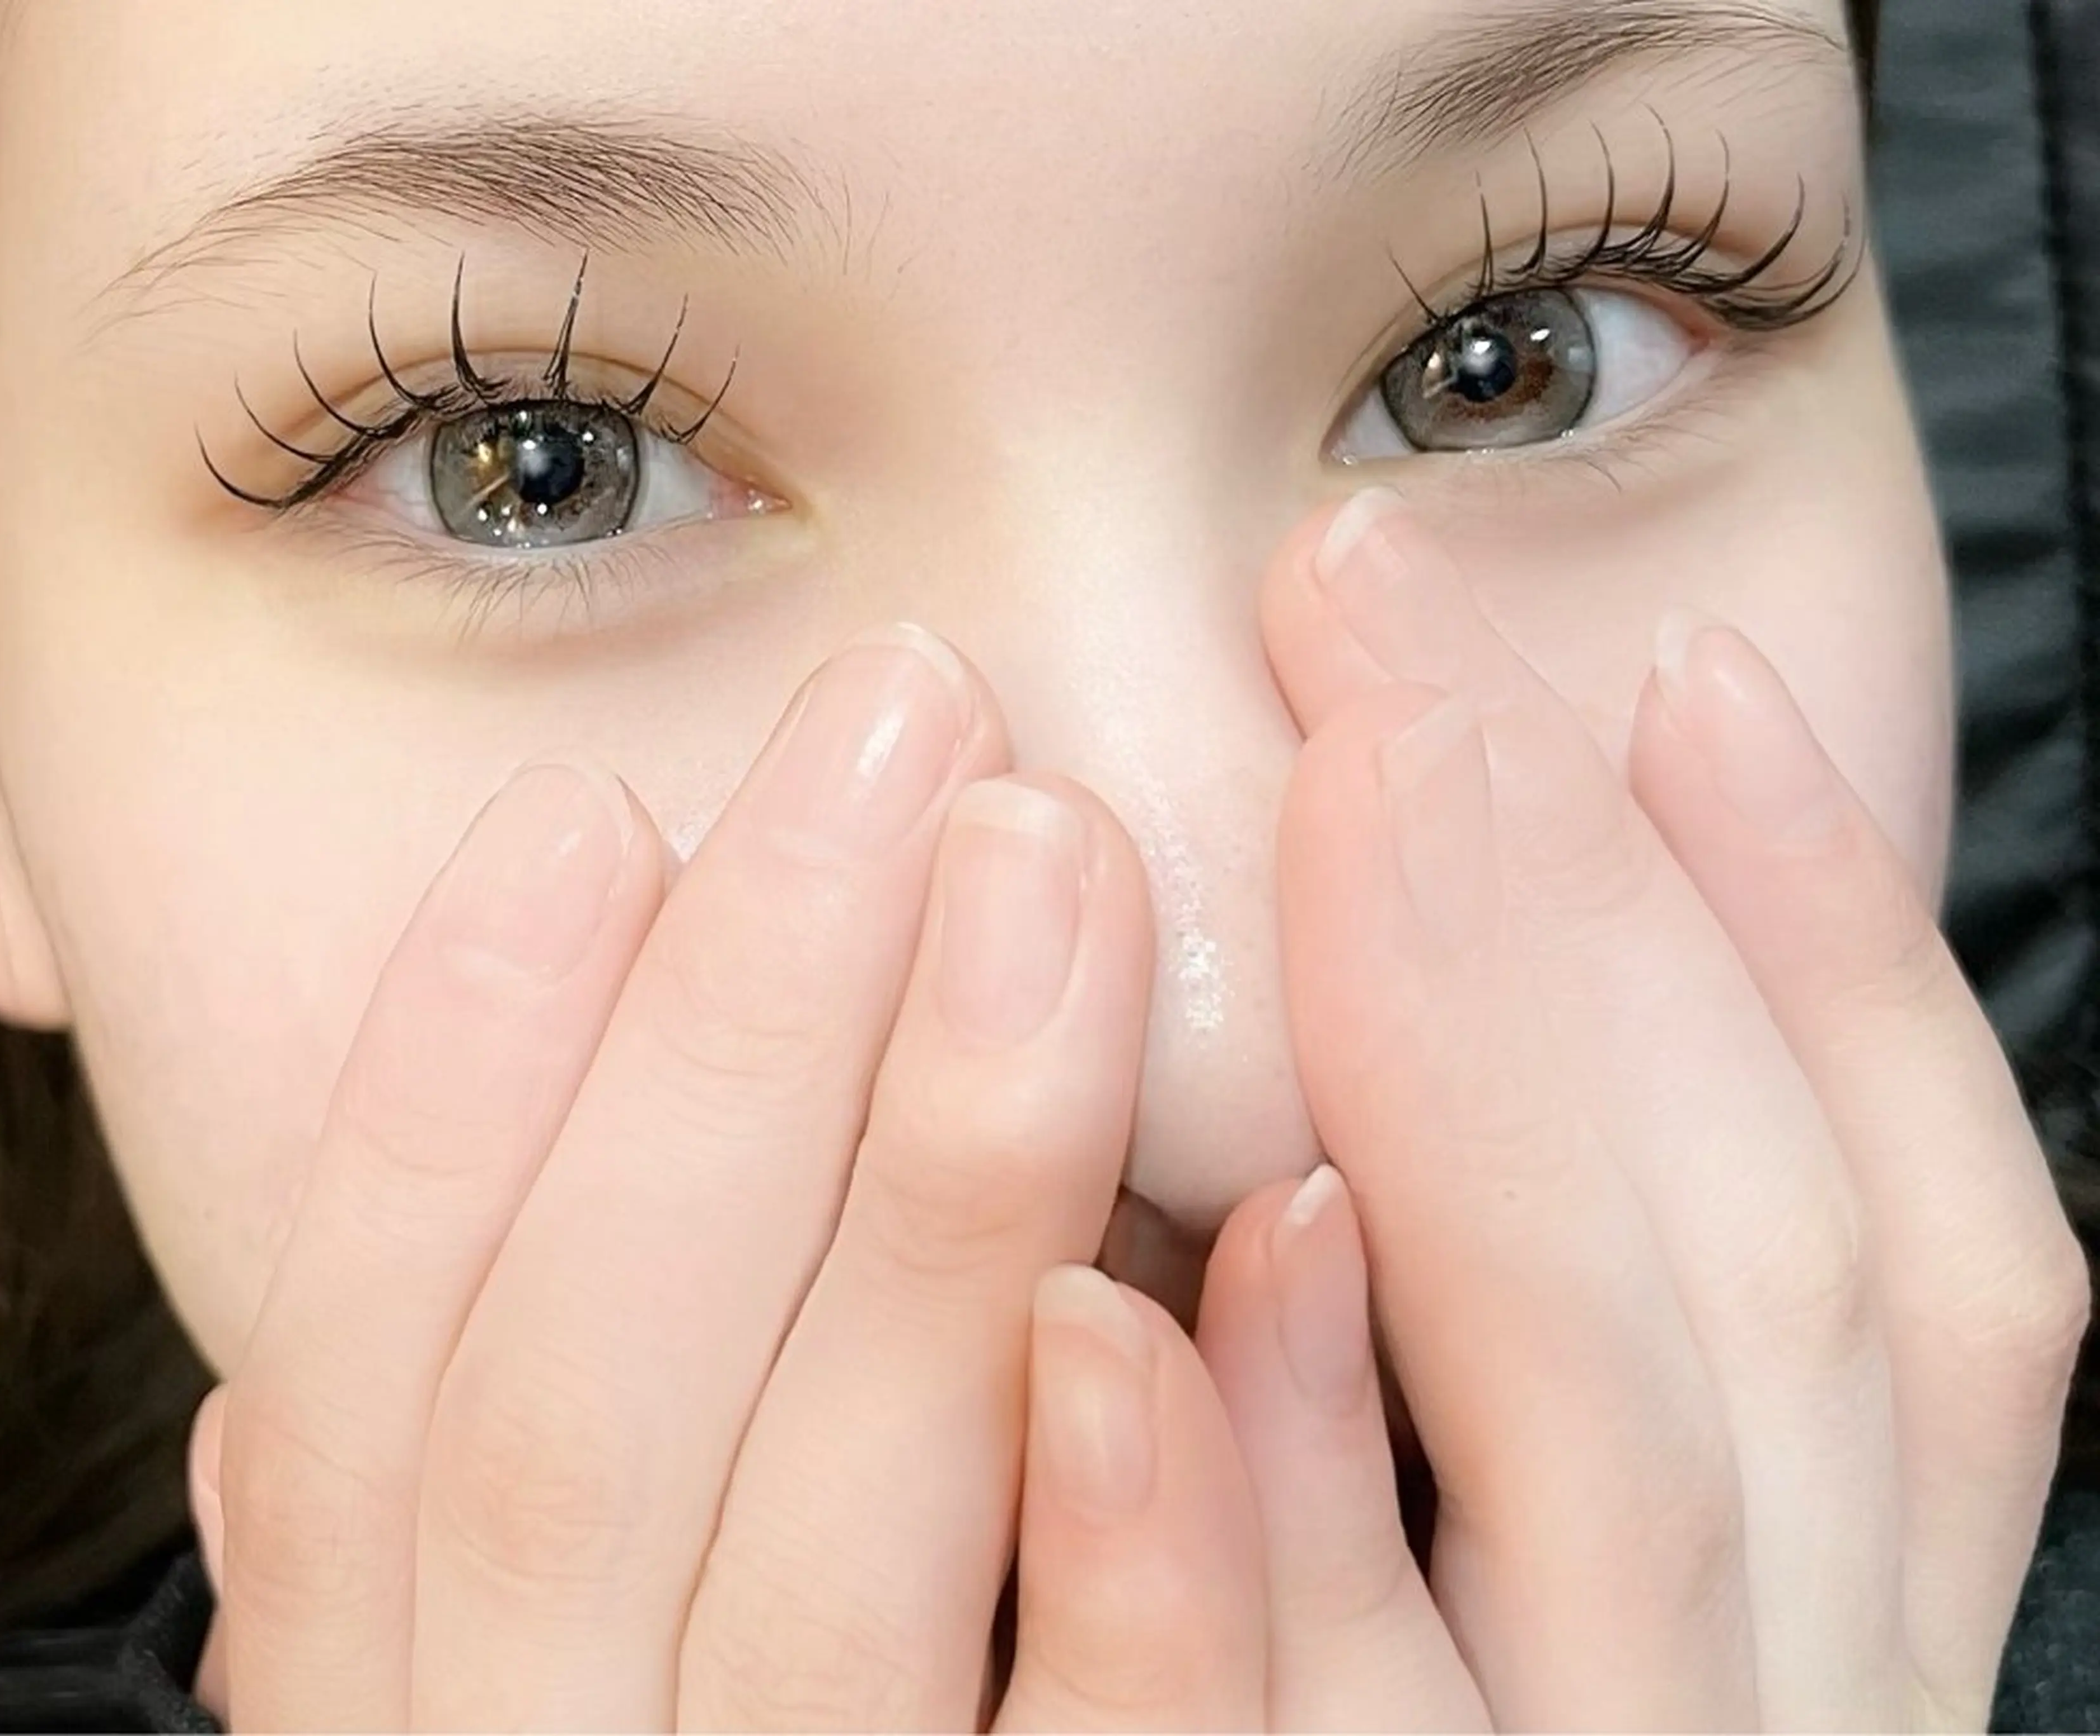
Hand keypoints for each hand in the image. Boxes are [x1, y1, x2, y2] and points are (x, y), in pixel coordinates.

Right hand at [178, 624, 1278, 1729]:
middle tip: (901, 712)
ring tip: (1048, 854)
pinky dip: (1147, 1545)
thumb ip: (424, 1567)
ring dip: (943, 1191)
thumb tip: (236, 1417)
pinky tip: (1248, 1255)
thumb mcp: (534, 1700)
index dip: (439, 1105)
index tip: (575, 810)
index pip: (364, 1423)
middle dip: (725, 1049)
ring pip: (823, 1580)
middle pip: (578, 1439)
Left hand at [1188, 489, 2090, 1727]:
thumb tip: (1332, 1167)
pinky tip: (1135, 1316)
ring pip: (1587, 1483)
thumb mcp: (1468, 1594)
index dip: (1829, 970)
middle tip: (1412, 622)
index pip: (1918, 1288)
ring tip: (1345, 786)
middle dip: (1599, 935)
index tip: (1679, 696)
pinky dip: (1233, 1556)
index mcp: (1799, 1647)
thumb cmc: (1330, 1728)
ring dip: (1468, 1111)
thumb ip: (1466, 1421)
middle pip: (1751, 1315)